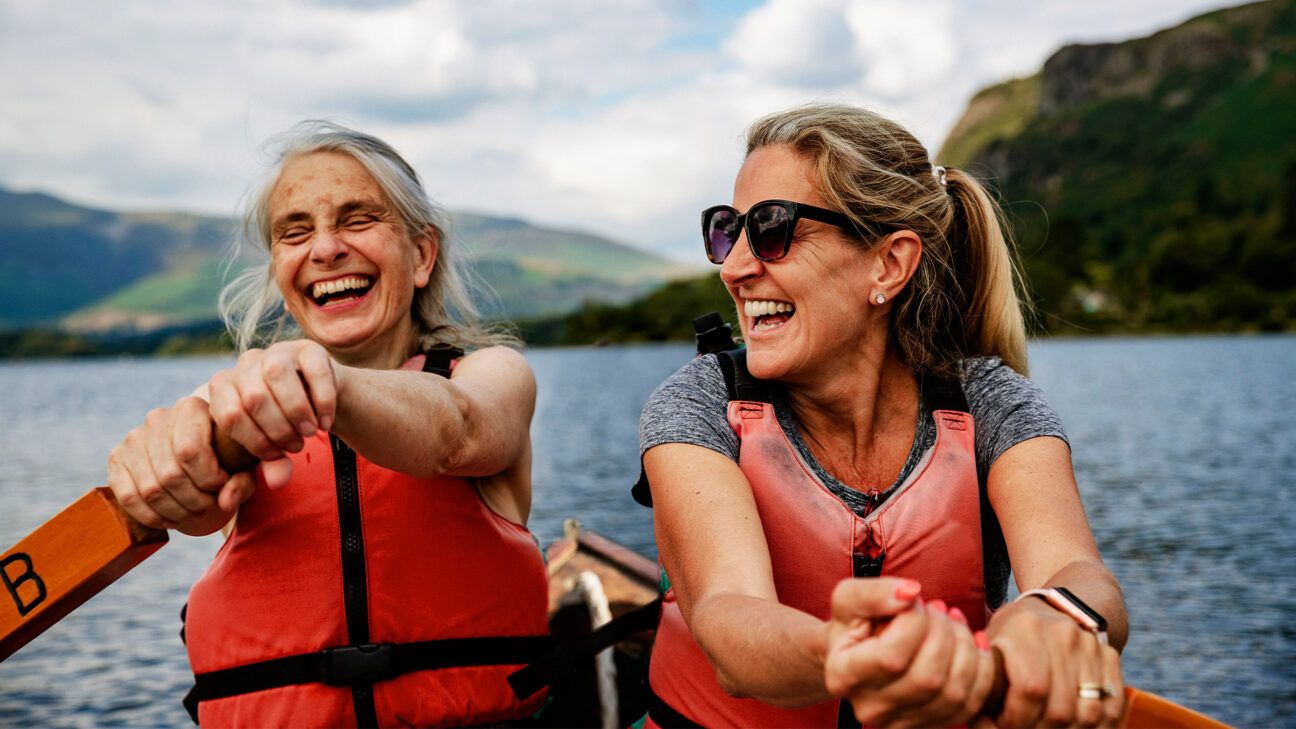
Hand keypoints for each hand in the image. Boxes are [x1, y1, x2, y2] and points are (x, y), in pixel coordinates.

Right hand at [107, 396, 254, 534]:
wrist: (195, 452)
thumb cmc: (224, 458)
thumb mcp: (242, 467)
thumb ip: (241, 483)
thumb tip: (225, 503)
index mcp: (191, 408)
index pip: (191, 450)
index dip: (208, 479)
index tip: (221, 486)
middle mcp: (158, 418)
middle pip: (171, 474)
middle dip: (195, 501)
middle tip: (208, 507)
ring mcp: (133, 438)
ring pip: (151, 490)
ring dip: (176, 512)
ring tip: (194, 514)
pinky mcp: (116, 459)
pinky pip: (129, 498)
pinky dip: (152, 517)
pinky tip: (171, 518)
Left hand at [207, 340, 339, 487]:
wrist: (320, 400)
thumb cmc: (285, 426)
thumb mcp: (272, 447)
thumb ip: (264, 466)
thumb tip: (246, 494)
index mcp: (225, 387)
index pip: (228, 415)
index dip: (253, 441)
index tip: (275, 456)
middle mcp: (246, 364)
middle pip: (253, 396)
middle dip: (277, 429)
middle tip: (296, 446)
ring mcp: (277, 351)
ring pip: (276, 375)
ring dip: (296, 411)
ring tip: (309, 433)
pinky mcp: (309, 348)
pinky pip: (313, 371)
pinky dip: (322, 401)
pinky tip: (326, 422)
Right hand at [825, 579, 994, 726]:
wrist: (856, 654)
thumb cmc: (853, 623)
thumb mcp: (848, 598)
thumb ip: (874, 593)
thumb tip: (911, 592)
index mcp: (843, 676)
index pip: (891, 657)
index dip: (914, 622)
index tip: (914, 602)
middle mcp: (870, 709)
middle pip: (927, 678)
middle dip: (943, 633)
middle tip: (937, 608)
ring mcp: (900, 723)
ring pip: (953, 693)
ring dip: (965, 647)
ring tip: (952, 621)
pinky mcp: (928, 725)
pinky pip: (970, 705)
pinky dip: (981, 669)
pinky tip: (972, 642)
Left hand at [988, 596, 1124, 726]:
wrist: (1052, 606)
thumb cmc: (1011, 634)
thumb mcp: (991, 643)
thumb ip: (984, 675)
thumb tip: (977, 716)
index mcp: (1027, 628)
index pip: (1030, 689)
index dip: (1016, 718)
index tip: (1002, 724)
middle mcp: (1064, 635)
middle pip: (1061, 708)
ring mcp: (1090, 647)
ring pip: (1089, 713)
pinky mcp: (1110, 658)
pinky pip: (1113, 707)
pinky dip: (1097, 728)